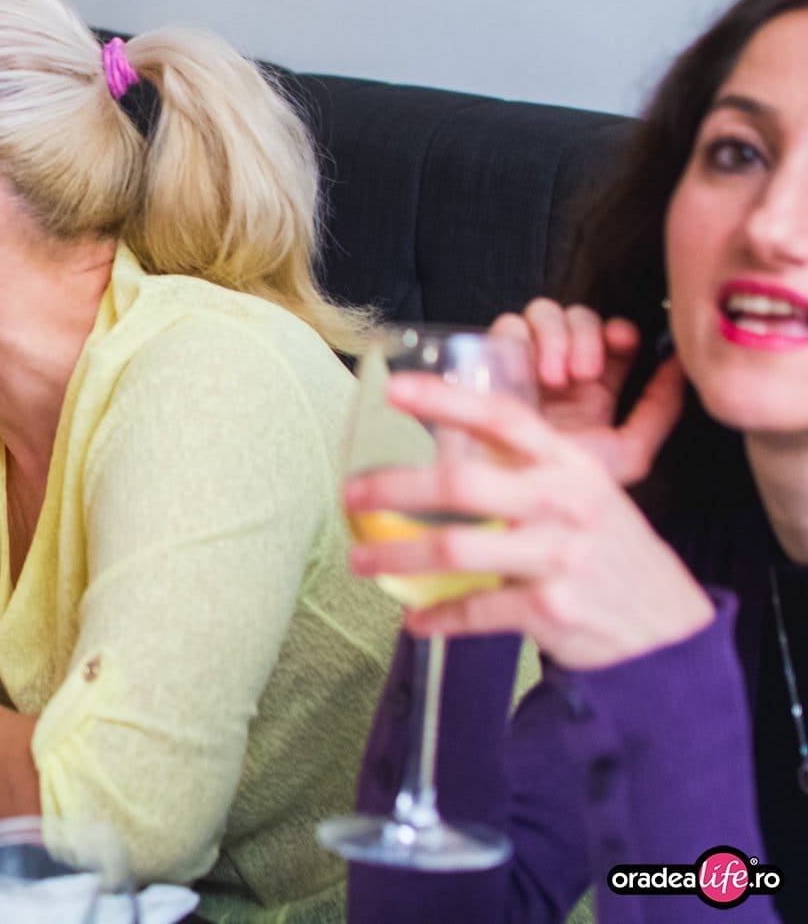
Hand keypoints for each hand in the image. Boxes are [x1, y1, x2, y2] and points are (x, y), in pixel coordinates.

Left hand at [345, 371, 711, 669]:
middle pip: (462, 484)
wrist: (666, 628)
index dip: (447, 399)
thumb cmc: (608, 551)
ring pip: (456, 549)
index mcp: (572, 465)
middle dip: (394, 488)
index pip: (504, 417)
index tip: (394, 390)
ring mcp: (559, 557)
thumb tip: (447, 449)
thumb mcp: (585, 495)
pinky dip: (438, 618)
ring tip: (362, 561)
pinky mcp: (551, 608)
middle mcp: (565, 504)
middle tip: (352, 494)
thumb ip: (528, 472)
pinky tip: (415, 620)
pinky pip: (476, 609)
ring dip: (397, 556)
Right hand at [488, 297, 684, 483]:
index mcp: (594, 391)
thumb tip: (679, 365)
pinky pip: (508, 327)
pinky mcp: (490, 363)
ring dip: (555, 336)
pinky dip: (521, 339)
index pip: (613, 338)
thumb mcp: (628, 453)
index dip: (621, 331)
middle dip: (587, 335)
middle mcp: (560, 373)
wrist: (515, 500)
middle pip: (581, 318)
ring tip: (554, 377)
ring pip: (545, 314)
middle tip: (583, 370)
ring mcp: (524, 366)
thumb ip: (659, 409)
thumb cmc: (564, 488)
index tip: (623, 342)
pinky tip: (527, 372)